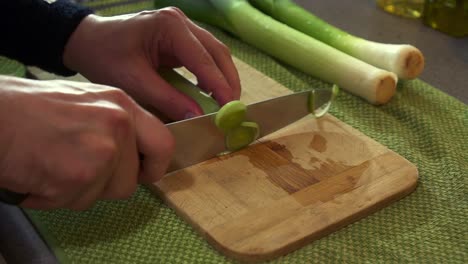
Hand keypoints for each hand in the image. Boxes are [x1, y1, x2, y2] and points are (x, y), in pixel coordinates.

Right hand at [0, 76, 173, 209]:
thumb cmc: (27, 109)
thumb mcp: (86, 101)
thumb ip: (115, 125)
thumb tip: (133, 153)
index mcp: (121, 104)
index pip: (163, 143)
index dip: (155, 166)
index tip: (144, 174)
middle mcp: (118, 125)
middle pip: (132, 180)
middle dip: (108, 185)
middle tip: (81, 173)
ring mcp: (101, 151)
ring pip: (105, 195)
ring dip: (79, 191)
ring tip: (53, 166)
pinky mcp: (80, 176)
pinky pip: (76, 202)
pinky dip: (56, 196)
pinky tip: (40, 174)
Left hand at [63, 8, 240, 120]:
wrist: (86, 41)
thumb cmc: (104, 57)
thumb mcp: (134, 81)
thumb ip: (168, 99)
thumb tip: (198, 116)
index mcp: (169, 26)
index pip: (203, 58)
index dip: (219, 85)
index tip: (230, 108)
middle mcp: (180, 21)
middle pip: (217, 51)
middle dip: (228, 81)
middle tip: (233, 108)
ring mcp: (181, 26)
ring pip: (214, 52)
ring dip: (222, 78)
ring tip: (225, 104)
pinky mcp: (180, 36)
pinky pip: (203, 56)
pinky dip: (210, 75)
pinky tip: (210, 93)